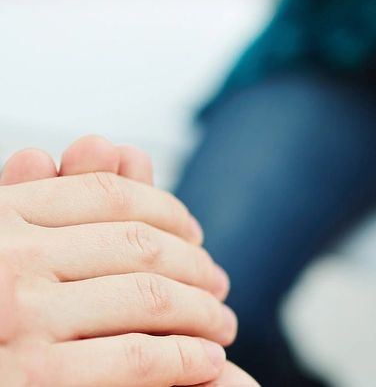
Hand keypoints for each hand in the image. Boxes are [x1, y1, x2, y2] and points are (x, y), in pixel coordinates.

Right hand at [0, 136, 238, 385]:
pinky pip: (140, 357)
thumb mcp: (11, 244)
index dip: (167, 212)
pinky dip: (186, 360)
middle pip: (141, 245)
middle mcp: (5, 261)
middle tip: (219, 286)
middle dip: (195, 265)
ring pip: (151, 297)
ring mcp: (18, 320)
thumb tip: (116, 146)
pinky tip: (208, 364)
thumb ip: (63, 199)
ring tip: (220, 327)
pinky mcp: (34, 381)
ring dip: (203, 313)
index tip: (194, 234)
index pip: (109, 195)